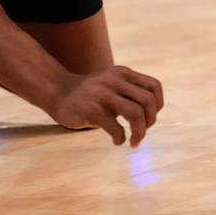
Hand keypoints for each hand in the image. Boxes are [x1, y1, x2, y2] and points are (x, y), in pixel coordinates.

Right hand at [48, 66, 163, 146]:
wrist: (57, 91)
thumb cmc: (91, 93)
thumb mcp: (113, 83)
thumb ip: (131, 92)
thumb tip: (151, 116)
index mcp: (124, 73)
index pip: (154, 87)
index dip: (158, 104)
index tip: (150, 117)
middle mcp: (115, 81)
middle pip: (148, 101)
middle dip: (151, 120)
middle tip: (142, 131)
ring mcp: (103, 95)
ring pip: (136, 114)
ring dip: (140, 132)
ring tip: (135, 141)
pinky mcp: (92, 110)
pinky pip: (116, 127)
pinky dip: (121, 138)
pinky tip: (117, 141)